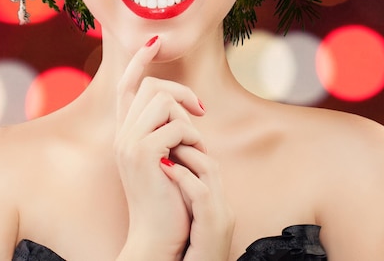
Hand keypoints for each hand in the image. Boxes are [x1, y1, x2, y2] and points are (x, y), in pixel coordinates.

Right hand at [114, 36, 205, 259]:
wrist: (158, 236)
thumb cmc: (168, 196)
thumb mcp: (164, 156)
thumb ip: (164, 127)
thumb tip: (181, 101)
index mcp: (126, 132)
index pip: (127, 85)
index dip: (140, 61)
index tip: (155, 41)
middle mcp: (122, 133)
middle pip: (153, 86)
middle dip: (182, 92)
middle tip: (202, 111)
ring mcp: (129, 142)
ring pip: (164, 101)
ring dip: (188, 120)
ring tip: (194, 147)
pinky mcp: (143, 153)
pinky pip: (176, 126)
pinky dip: (192, 139)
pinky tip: (193, 159)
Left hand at [161, 144, 234, 260]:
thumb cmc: (182, 254)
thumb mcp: (183, 219)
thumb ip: (180, 195)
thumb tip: (163, 166)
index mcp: (214, 203)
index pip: (206, 163)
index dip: (186, 147)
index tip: (163, 138)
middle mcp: (221, 207)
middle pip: (209, 162)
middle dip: (186, 144)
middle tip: (161, 134)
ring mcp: (220, 216)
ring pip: (209, 170)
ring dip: (185, 154)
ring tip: (162, 146)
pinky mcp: (214, 227)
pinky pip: (201, 194)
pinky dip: (183, 177)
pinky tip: (165, 167)